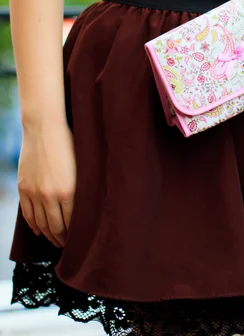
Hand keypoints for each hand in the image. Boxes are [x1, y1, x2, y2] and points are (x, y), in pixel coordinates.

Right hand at [17, 122, 76, 247]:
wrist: (44, 129)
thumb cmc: (69, 143)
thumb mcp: (82, 166)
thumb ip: (82, 187)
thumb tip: (88, 205)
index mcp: (69, 191)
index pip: (73, 222)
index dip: (75, 234)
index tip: (80, 240)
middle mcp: (51, 196)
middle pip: (56, 227)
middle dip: (62, 239)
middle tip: (68, 246)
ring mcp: (35, 193)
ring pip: (41, 224)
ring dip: (48, 235)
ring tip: (55, 241)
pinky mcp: (24, 188)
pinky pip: (28, 214)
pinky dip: (34, 226)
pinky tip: (39, 231)